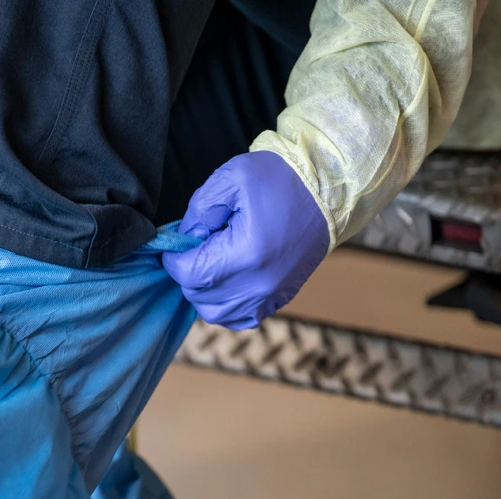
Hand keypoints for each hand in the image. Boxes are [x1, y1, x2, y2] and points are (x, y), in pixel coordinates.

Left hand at [162, 151, 329, 329]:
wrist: (326, 192)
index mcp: (247, 253)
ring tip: (211, 262)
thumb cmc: (279, 179)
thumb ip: (199, 210)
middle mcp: (260, 283)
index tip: (177, 242)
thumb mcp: (231, 178)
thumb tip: (184, 239)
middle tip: (198, 246)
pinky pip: (240, 318)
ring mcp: (271, 295)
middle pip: (199, 296)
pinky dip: (225, 305)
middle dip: (189, 272)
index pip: (189, 273)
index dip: (174, 258)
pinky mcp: (280, 299)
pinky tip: (227, 280)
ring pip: (216, 314)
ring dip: (204, 291)